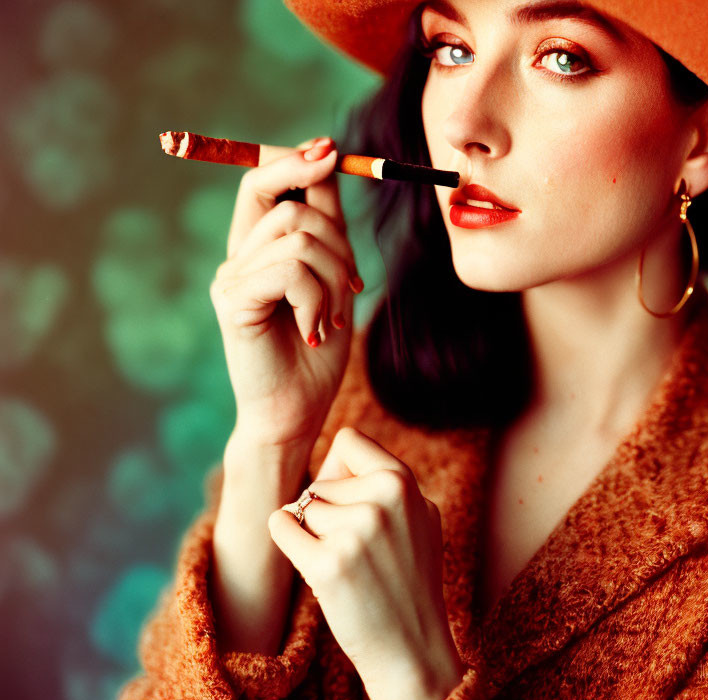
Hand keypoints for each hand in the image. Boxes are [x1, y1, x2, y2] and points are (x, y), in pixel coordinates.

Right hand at [210, 137, 362, 447]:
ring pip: (300, 237)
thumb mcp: (333, 279)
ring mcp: (230, 279)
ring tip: (332, 318)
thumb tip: (330, 163)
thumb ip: (327, 227)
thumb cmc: (317, 352)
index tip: (331, 151)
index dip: (295, 159)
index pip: (263, 180)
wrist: (296, 413)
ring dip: (335, 278)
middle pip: (286, 201)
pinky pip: (291, 270)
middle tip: (351, 285)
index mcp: (258, 248)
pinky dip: (318, 300)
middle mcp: (238, 258)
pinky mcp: (233, 303)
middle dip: (339, 238)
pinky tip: (314, 332)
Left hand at [267, 427, 465, 699]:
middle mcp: (384, 500)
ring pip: (303, 508)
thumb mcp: (419, 517)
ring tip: (349, 565)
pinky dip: (288, 541)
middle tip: (358, 549)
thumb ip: (387, 480)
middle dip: (328, 511)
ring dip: (314, 535)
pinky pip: (281, 526)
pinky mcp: (327, 565)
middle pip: (320, 482)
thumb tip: (339, 446)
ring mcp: (356, 532)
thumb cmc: (411, 579)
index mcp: (405, 482)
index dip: (339, 468)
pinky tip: (316, 566)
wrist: (413, 647)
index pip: (349, 440)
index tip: (347, 497)